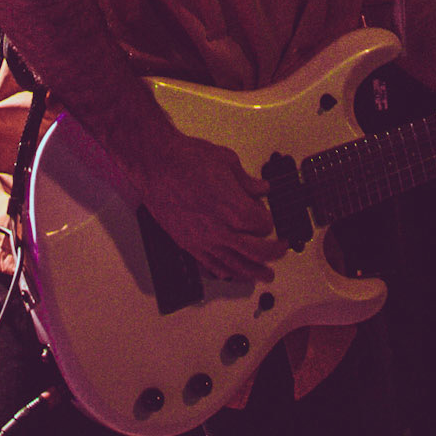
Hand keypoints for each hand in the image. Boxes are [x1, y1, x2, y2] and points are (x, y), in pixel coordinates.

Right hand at [130, 129, 286, 283]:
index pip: (263, 225)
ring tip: (265, 276)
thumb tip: (261, 189)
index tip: (265, 213)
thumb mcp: (226, 160)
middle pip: (257, 252)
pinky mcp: (188, 244)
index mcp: (235, 208)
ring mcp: (204, 241)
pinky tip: (230, 274)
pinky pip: (211, 266)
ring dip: (254, 272)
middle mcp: (222, 230)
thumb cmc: (187, 159)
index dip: (267, 219)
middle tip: (280, 250)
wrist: (155, 165)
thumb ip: (246, 180)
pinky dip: (224, 272)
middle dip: (273, 252)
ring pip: (236, 266)